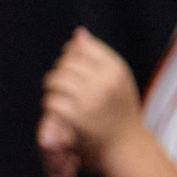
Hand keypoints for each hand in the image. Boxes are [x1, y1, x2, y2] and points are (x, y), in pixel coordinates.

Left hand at [40, 28, 144, 176]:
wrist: (125, 143)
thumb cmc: (118, 107)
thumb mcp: (116, 79)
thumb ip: (97, 55)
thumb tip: (78, 33)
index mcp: (116, 69)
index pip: (82, 47)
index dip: (71, 54)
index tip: (72, 66)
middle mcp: (105, 82)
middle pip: (65, 63)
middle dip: (59, 71)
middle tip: (63, 83)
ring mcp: (91, 100)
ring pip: (55, 80)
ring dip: (52, 87)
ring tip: (59, 94)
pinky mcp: (78, 117)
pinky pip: (51, 101)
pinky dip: (51, 104)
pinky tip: (59, 109)